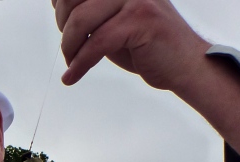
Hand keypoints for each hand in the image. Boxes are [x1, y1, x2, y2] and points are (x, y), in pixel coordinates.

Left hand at [52, 0, 210, 90]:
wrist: (184, 65)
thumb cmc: (148, 44)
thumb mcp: (111, 21)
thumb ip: (89, 10)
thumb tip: (55, 1)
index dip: (60, 5)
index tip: (60, 23)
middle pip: (73, 0)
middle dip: (62, 26)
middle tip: (69, 47)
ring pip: (81, 21)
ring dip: (69, 47)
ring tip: (72, 62)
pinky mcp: (141, 21)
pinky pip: (96, 43)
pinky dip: (79, 64)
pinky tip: (73, 75)